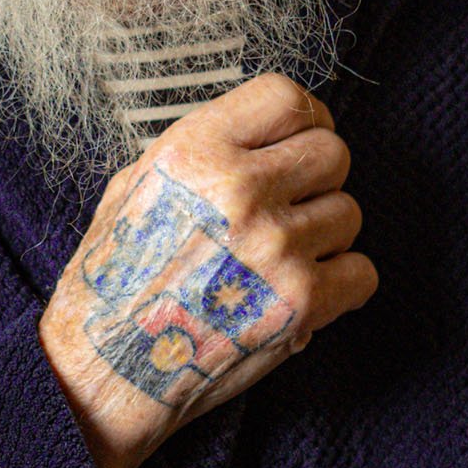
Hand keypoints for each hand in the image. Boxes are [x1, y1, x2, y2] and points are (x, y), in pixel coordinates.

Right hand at [37, 72, 378, 467]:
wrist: (104, 369)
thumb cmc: (112, 283)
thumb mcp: (133, 188)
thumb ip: (200, 153)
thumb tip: (260, 136)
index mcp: (194, 152)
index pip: (287, 98)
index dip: (305, 118)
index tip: (302, 139)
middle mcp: (238, 191)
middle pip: (332, 153)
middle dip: (317, 180)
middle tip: (289, 208)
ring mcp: (274, 247)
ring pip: (349, 213)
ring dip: (324, 236)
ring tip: (279, 260)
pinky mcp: (301, 303)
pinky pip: (362, 271)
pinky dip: (341, 286)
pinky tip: (300, 292)